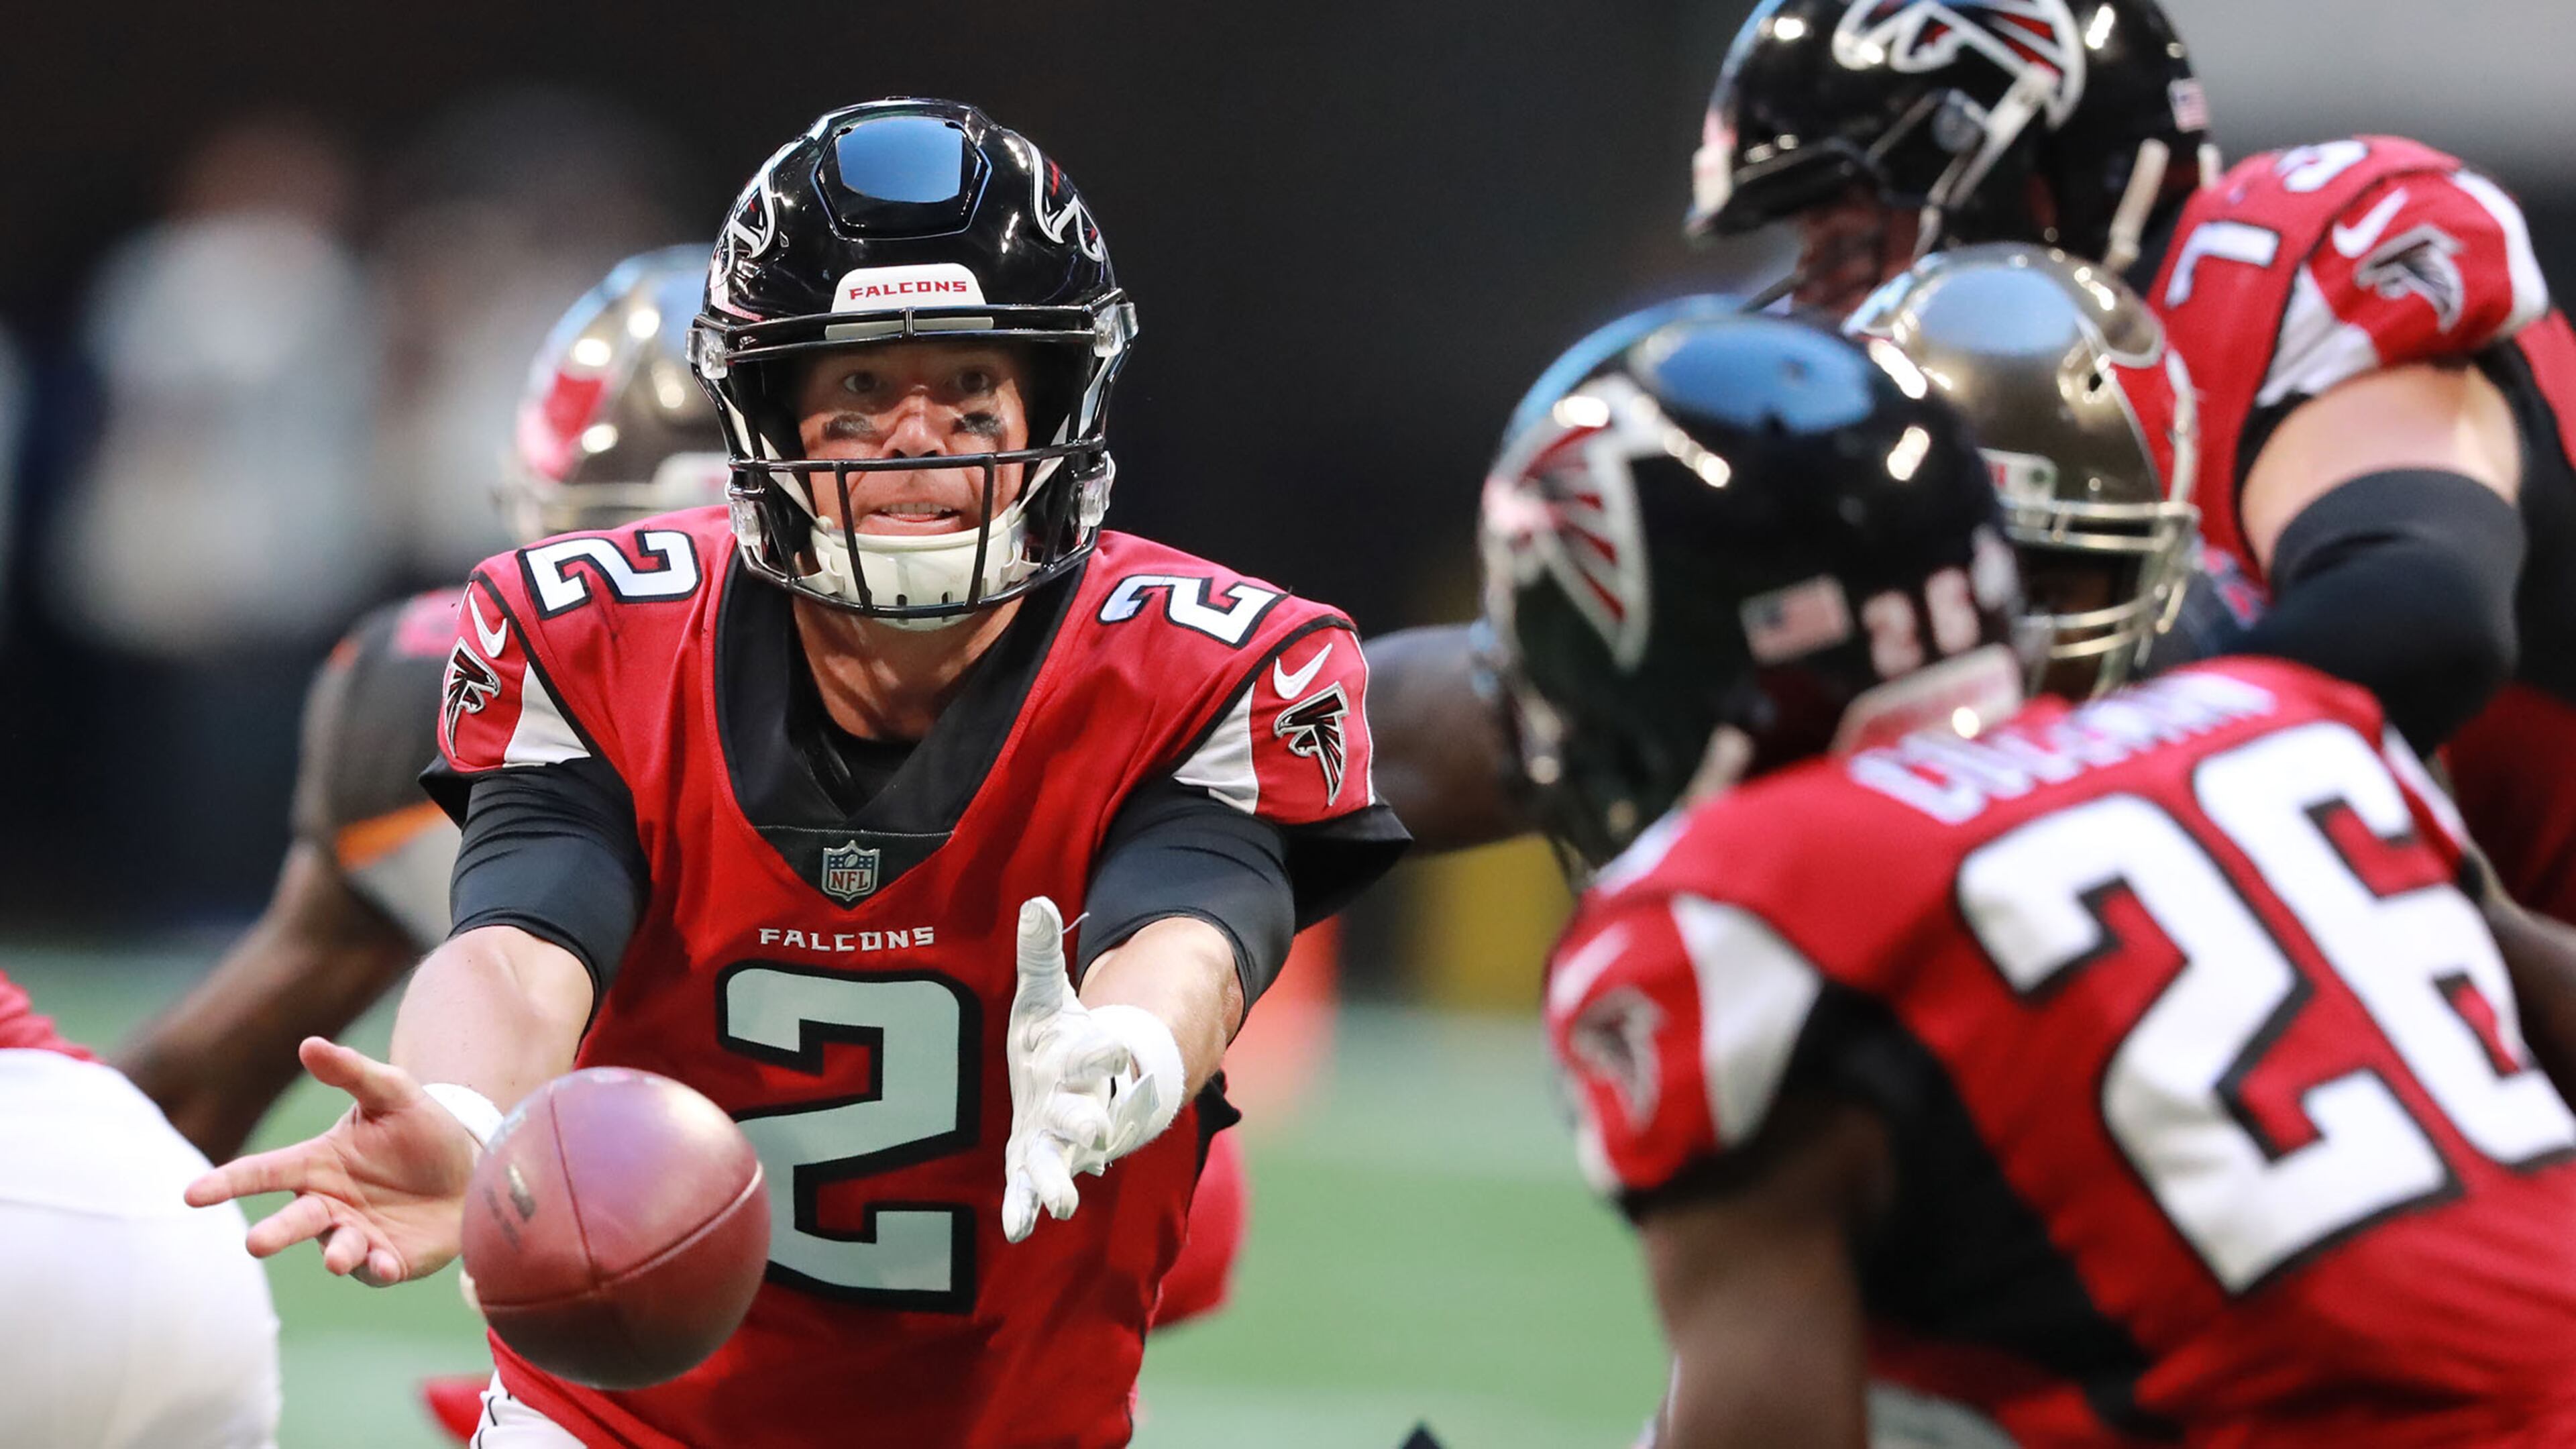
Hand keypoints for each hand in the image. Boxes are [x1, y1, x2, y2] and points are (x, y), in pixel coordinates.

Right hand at [183, 1036, 479, 1285]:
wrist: (473, 1167)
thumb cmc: (424, 1129)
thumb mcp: (394, 1093)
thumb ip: (352, 1072)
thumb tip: (309, 1044)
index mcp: (317, 1163)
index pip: (262, 1172)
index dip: (227, 1183)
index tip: (191, 1195)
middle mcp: (327, 1203)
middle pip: (292, 1220)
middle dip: (274, 1233)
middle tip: (255, 1244)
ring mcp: (355, 1234)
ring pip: (333, 1249)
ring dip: (335, 1253)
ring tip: (337, 1258)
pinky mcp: (387, 1260)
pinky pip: (375, 1269)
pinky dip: (377, 1269)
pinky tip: (386, 1266)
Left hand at [1001, 897, 1130, 1242]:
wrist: (1072, 1084)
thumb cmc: (1061, 1037)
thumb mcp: (1047, 994)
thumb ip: (1040, 954)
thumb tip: (1035, 901)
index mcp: (1083, 1056)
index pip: (1101, 1050)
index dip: (1108, 1047)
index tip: (1119, 1045)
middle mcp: (1077, 1100)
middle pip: (1088, 1113)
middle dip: (1090, 1123)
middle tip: (1096, 1136)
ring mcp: (1056, 1136)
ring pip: (1062, 1160)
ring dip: (1060, 1180)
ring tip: (1064, 1204)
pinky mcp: (1034, 1158)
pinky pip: (1029, 1185)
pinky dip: (1024, 1206)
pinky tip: (1018, 1227)